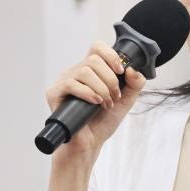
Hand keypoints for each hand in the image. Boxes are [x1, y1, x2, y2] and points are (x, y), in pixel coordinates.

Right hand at [44, 41, 147, 161]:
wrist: (90, 143)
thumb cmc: (103, 122)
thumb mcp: (126, 100)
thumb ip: (135, 83)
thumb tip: (132, 69)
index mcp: (91, 70)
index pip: (97, 47)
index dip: (111, 55)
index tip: (121, 72)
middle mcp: (75, 72)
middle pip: (93, 59)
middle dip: (110, 79)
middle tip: (113, 97)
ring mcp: (63, 82)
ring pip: (84, 71)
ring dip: (101, 88)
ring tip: (105, 104)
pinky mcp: (54, 93)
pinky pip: (70, 83)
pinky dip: (88, 93)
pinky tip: (95, 103)